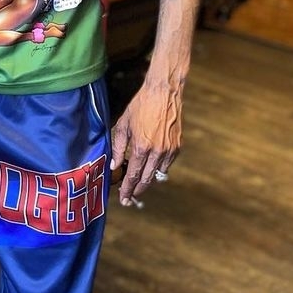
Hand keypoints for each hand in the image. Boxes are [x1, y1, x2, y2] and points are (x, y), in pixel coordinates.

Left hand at [110, 79, 180, 205]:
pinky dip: (158, 169)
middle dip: (137, 191)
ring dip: (147, 181)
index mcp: (141, 147)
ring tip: (138, 184)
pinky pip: (166, 165)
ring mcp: (169, 150)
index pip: (133, 176)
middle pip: (146, 180)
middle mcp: (157, 152)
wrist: (164, 93)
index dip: (127, 190)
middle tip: (129, 199)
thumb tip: (114, 165)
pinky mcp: (177, 147)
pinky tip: (150, 167)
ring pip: (157, 174)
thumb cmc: (141, 106)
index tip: (123, 200)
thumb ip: (118, 148)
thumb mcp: (123, 125)